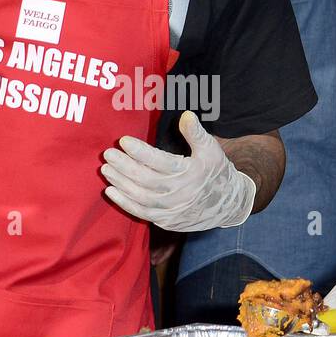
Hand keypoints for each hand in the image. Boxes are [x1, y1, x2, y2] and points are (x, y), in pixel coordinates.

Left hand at [100, 111, 255, 230]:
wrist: (229, 204)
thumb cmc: (216, 172)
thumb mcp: (211, 150)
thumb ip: (196, 133)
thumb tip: (186, 115)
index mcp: (190, 172)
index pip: (160, 161)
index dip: (140, 151)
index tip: (123, 140)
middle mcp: (180, 193)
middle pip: (146, 180)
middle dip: (124, 166)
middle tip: (108, 154)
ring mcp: (173, 210)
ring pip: (141, 197)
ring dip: (121, 183)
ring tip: (106, 169)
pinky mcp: (167, 221)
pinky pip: (142, 213)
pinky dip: (125, 203)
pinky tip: (111, 191)